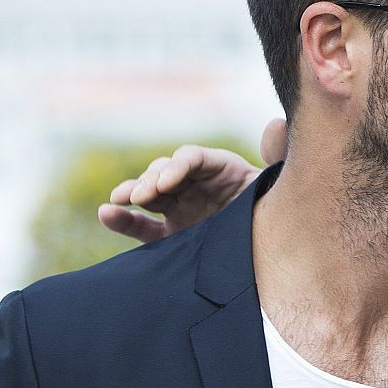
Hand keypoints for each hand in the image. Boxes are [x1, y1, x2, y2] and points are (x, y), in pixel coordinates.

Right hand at [96, 119, 288, 241]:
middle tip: (144, 194)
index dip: (178, 165)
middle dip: (152, 179)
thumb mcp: (280, 186)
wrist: (276, 263)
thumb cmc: (279, 217)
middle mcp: (199, 187)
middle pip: (167, 172)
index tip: (168, 180)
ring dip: (132, 192)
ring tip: (120, 200)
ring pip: (149, 194)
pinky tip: (106, 214)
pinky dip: (122, 219)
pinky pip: (142, 226)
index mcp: (224, 171)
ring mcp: (182, 210)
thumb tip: (276, 124)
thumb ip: (278, 156)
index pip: (194, 159)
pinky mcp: (171, 237)